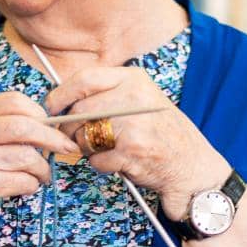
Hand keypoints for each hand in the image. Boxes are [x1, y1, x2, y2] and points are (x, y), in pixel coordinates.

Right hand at [0, 92, 81, 246]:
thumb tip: (44, 123)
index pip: (13, 102)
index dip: (39, 112)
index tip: (51, 125)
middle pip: (25, 126)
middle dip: (53, 138)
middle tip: (66, 147)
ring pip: (27, 156)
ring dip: (42, 169)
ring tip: (40, 175)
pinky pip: (22, 181)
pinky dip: (31, 185)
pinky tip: (24, 187)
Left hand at [43, 67, 229, 219]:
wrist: (194, 167)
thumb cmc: (161, 134)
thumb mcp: (140, 100)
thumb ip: (106, 94)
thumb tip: (59, 98)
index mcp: (134, 80)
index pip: (84, 79)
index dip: (61, 94)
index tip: (51, 107)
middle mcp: (134, 98)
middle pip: (79, 110)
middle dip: (70, 128)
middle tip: (76, 137)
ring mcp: (134, 125)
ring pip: (84, 135)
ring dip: (86, 148)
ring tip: (107, 149)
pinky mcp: (132, 151)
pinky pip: (96, 159)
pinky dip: (101, 165)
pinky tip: (119, 162)